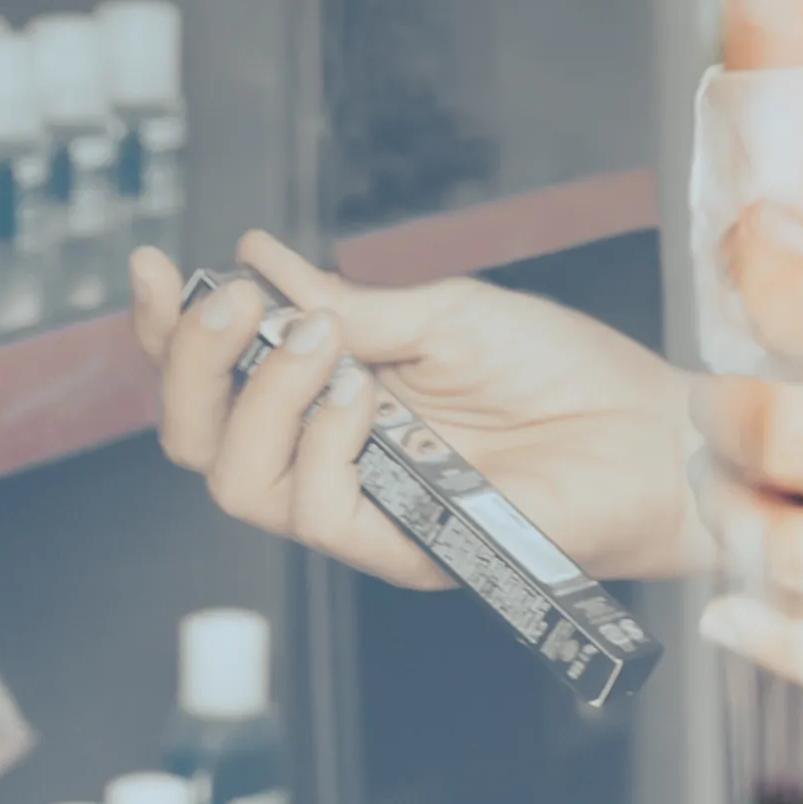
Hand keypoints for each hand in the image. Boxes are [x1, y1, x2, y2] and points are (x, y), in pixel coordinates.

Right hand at [128, 235, 709, 589]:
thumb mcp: (444, 312)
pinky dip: (322, 440)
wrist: (650, 432)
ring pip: (239, 482)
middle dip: (186, 366)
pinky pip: (319, 511)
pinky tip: (362, 397)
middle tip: (228, 304)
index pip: (219, 375)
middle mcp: (331, 454)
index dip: (168, 331)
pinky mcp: (403, 547)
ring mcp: (363, 504)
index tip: (152, 267)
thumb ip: (346, 305)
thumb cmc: (562, 371)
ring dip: (261, 397)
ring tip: (321, 344)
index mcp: (333, 393)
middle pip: (198, 439)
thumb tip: (257, 256)